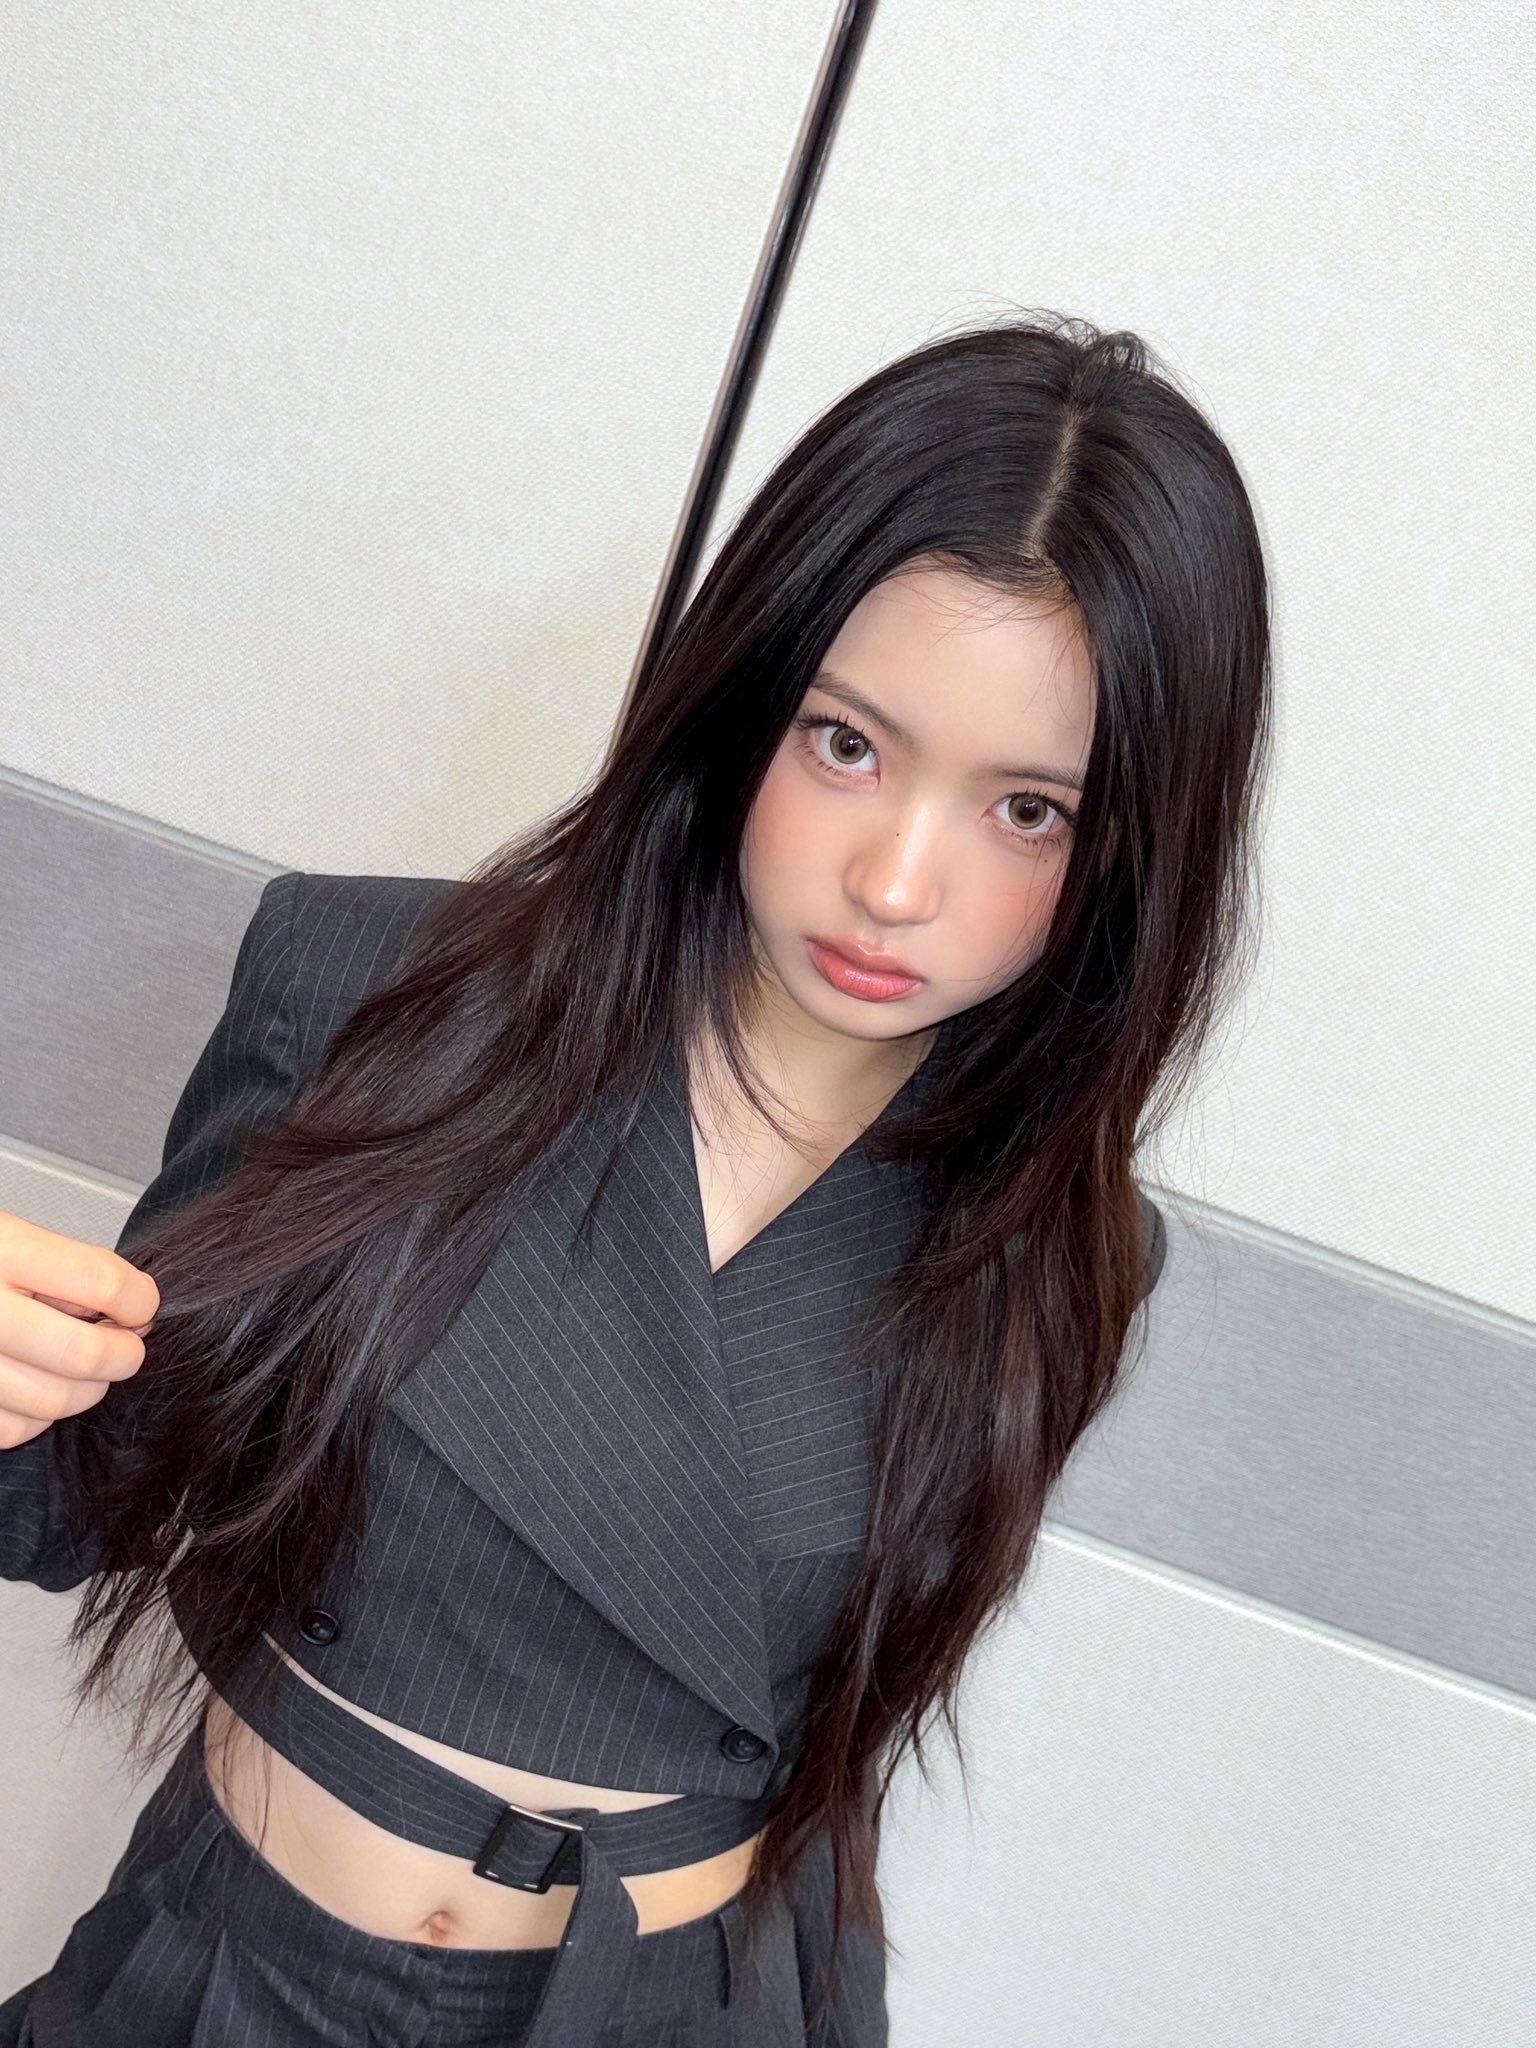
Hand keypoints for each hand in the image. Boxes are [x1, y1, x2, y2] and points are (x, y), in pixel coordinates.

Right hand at [0, 1211, 158, 1449]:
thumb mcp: (5, 1235)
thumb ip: (62, 1265)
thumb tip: (130, 1304)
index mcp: (1, 1250)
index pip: (103, 1282)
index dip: (139, 1299)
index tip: (142, 1305)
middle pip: (82, 1354)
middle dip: (123, 1355)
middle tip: (128, 1347)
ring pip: (52, 1400)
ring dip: (86, 1390)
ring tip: (85, 1370)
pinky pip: (11, 1429)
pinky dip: (35, 1418)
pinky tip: (34, 1389)